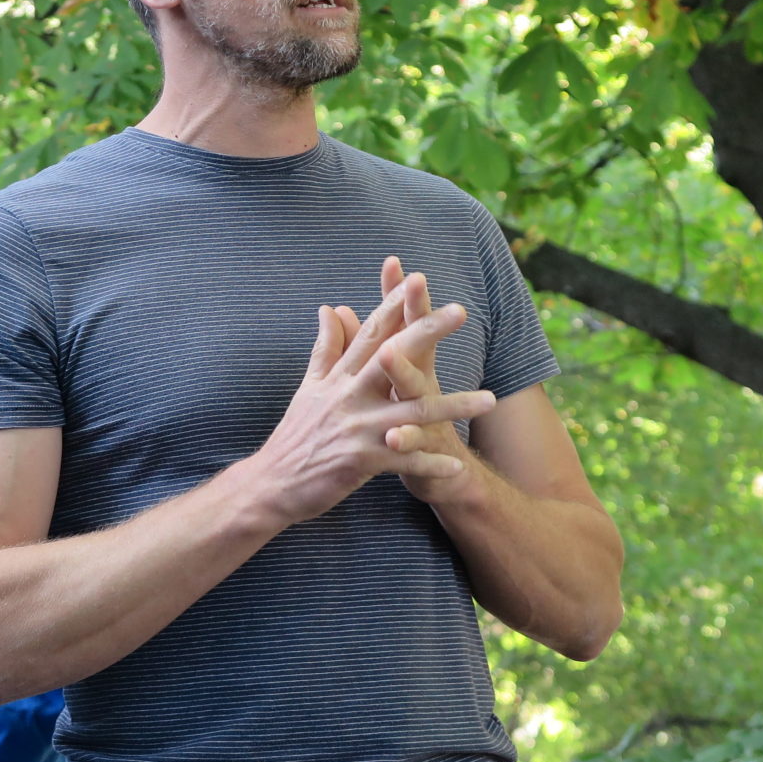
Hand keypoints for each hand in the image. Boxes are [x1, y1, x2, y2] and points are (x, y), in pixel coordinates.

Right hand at [252, 269, 494, 526]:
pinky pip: (405, 461)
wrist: (271, 483)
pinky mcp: (360, 461)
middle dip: (427, 332)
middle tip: (461, 311)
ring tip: (491, 399)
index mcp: (339, 376)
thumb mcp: (309, 386)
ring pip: (413, 412)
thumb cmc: (296, 434)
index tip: (416, 278)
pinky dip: (431, 464)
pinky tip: (458, 465)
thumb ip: (326, 348)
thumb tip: (331, 308)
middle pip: (394, 356)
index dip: (393, 304)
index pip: (371, 332)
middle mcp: (349, 395)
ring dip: (454, 406)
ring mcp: (356, 428)